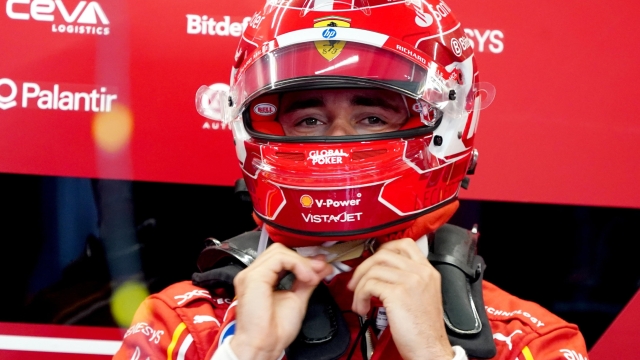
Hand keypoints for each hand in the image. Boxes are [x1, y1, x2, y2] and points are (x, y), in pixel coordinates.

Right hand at [230, 243, 333, 359]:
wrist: (264, 345)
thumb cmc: (274, 331)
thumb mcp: (297, 299)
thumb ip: (307, 281)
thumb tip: (320, 267)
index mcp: (262, 279)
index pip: (282, 257)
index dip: (302, 259)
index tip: (321, 266)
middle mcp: (254, 274)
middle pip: (280, 250)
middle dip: (303, 259)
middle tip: (319, 270)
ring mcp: (252, 274)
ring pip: (280, 251)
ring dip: (301, 262)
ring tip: (312, 277)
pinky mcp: (254, 277)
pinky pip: (279, 258)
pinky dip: (297, 265)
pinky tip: (305, 277)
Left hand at [347, 238, 453, 359]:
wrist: (429, 349)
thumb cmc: (423, 329)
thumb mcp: (422, 295)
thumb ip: (408, 279)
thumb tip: (381, 271)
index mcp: (428, 271)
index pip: (404, 244)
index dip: (383, 249)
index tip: (372, 262)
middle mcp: (421, 272)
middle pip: (384, 254)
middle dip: (364, 267)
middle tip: (356, 282)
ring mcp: (410, 281)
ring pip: (373, 269)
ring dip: (359, 286)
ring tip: (359, 301)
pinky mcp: (398, 294)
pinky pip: (369, 285)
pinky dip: (359, 296)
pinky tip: (362, 308)